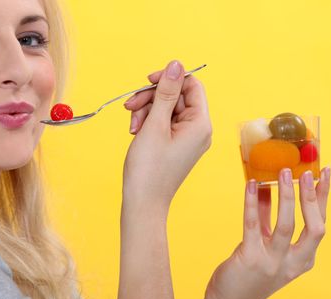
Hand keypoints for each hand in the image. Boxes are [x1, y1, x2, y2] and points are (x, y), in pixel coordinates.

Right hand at [122, 60, 211, 207]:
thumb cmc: (149, 168)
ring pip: (167, 109)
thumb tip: (176, 64)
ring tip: (132, 126)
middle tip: (130, 106)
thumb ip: (166, 92)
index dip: (169, 79)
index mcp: (200, 124)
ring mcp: (188, 139)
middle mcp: (198, 130)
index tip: (147, 81)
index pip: (191, 85)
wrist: (143, 202)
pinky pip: (164, 124)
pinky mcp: (176, 145)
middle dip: (151, 98)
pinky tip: (136, 132)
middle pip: (177, 96)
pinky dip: (148, 123)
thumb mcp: (155, 124)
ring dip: (146, 111)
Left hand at [205, 168, 330, 298]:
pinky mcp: (250, 259)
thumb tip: (265, 184)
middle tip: (306, 172)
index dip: (323, 197)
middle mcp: (293, 263)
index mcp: (303, 259)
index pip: (320, 223)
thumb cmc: (248, 273)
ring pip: (286, 226)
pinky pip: (253, 225)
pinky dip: (252, 202)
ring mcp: (272, 263)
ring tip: (283, 171)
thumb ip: (267, 217)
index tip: (324, 173)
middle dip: (311, 198)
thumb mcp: (265, 245)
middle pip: (313, 227)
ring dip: (286, 196)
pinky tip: (250, 185)